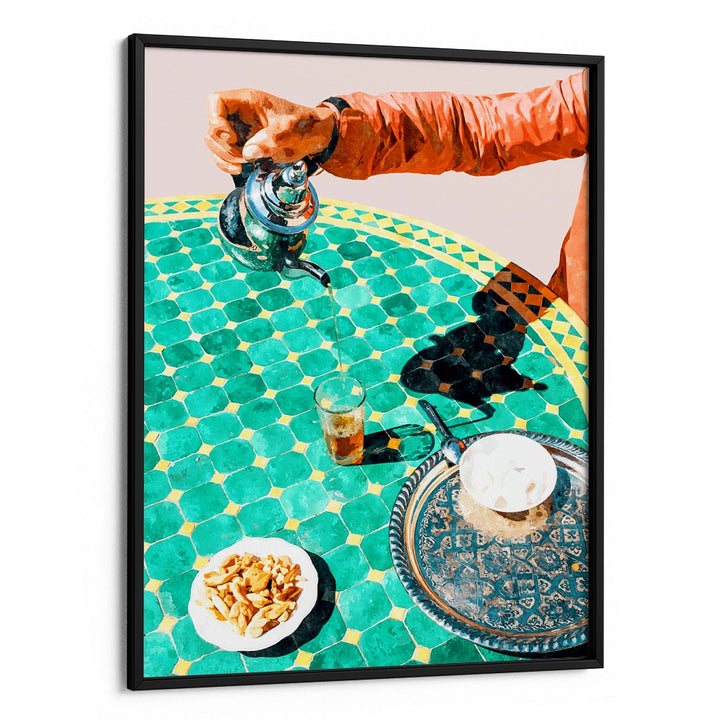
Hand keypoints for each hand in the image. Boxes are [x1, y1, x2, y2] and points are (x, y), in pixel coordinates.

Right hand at [205, 88, 335, 173]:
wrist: (314, 138)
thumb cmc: (304, 126)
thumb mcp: (291, 130)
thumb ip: (272, 139)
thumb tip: (249, 152)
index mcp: (248, 101)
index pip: (216, 102)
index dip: (215, 119)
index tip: (231, 136)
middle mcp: (240, 114)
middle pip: (212, 126)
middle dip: (222, 146)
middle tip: (241, 157)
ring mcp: (240, 130)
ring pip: (215, 143)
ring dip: (223, 157)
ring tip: (242, 164)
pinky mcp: (243, 146)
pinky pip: (224, 155)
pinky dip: (226, 164)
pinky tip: (239, 169)